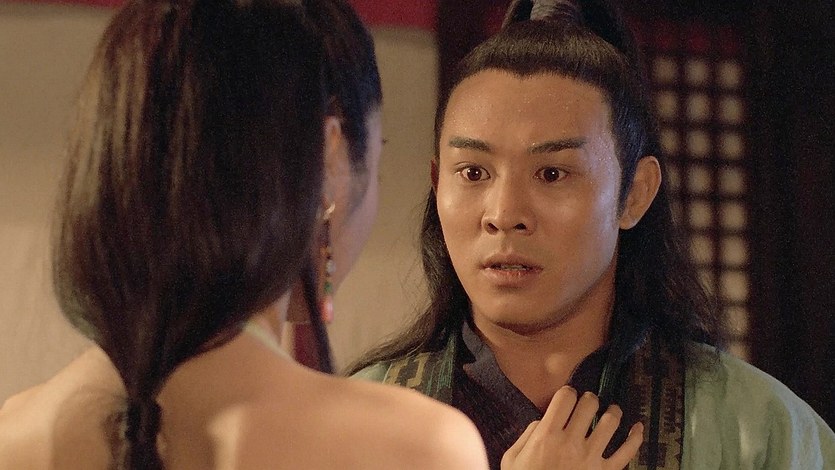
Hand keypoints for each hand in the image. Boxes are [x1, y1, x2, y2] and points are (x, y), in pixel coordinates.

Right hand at [501, 386, 642, 469]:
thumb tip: (542, 421)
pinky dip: (636, 437)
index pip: (565, 398)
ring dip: (613, 412)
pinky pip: (627, 452)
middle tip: (588, 403)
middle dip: (589, 399)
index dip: (567, 392)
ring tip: (612, 411)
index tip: (568, 397)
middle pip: (589, 404)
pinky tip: (637, 428)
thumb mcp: (512, 459)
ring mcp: (591, 458)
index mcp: (547, 436)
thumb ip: (527, 435)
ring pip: (611, 422)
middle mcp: (571, 443)